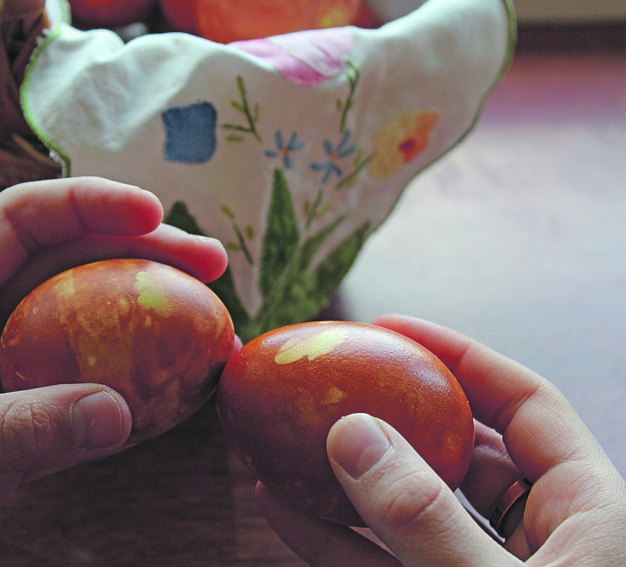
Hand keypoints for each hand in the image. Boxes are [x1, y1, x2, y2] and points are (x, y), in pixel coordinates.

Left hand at [0, 177, 227, 566]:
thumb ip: (11, 430)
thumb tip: (122, 413)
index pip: (20, 222)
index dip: (88, 204)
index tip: (154, 213)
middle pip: (72, 272)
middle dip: (142, 260)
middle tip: (214, 270)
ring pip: (86, 340)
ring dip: (146, 334)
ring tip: (210, 336)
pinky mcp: (11, 441)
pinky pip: (80, 412)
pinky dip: (128, 405)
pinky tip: (171, 404)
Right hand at [257, 314, 625, 565]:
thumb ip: (427, 521)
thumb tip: (353, 435)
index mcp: (590, 515)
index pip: (523, 404)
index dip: (461, 357)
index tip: (393, 329)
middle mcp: (538, 539)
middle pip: (460, 449)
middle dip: (391, 413)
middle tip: (329, 382)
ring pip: (408, 508)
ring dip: (345, 477)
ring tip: (286, 440)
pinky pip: (380, 563)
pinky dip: (331, 539)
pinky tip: (282, 508)